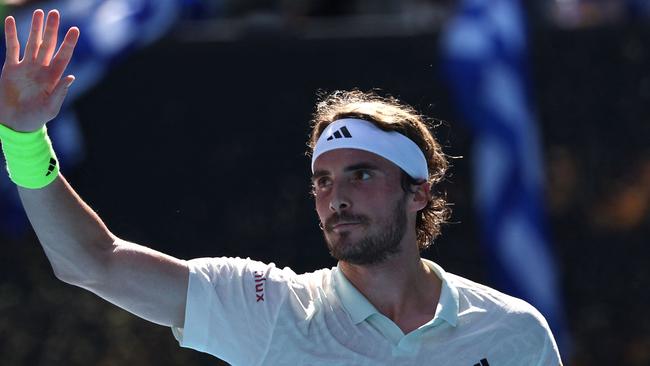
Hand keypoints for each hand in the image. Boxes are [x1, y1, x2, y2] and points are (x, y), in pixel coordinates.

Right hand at [0, 9, 78, 131]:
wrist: (16, 122)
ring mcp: (26, 67)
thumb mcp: (51, 108)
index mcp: (53, 77)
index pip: (63, 56)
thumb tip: (71, 76)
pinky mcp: (11, 68)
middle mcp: (41, 69)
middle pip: (48, 45)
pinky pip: (12, 48)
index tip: (75, 30)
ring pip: (32, 43)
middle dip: (52, 30)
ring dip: (35, 28)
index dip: (68, 43)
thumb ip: (60, 92)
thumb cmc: (36, 118)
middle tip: (55, 13)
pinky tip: (12, 21)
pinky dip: (12, 34)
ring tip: (39, 12)